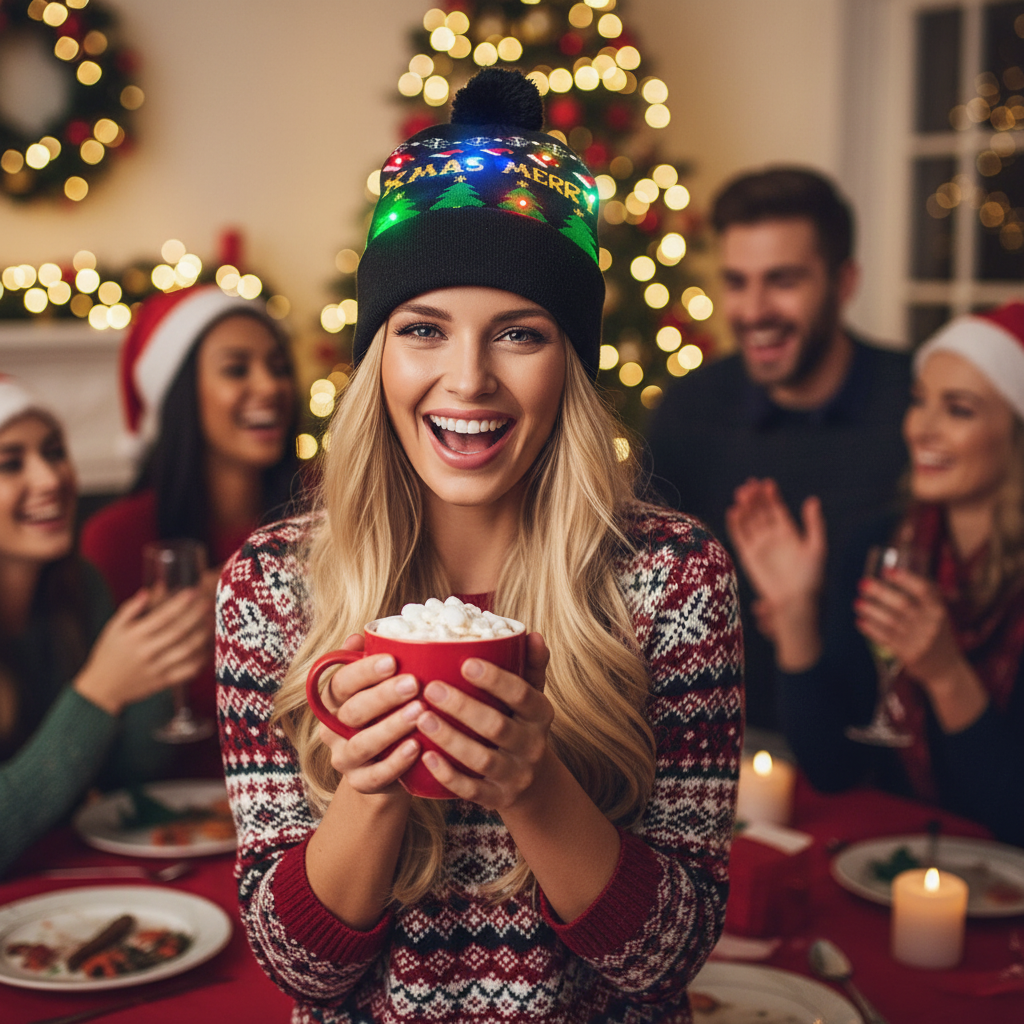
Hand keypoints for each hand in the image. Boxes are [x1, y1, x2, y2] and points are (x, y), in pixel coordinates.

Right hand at [73, 586, 213, 715]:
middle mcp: (146, 652)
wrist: (102, 688)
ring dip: (202, 636)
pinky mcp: (163, 682)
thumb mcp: (113, 628)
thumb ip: (131, 608)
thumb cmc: (108, 653)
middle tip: (209, 604)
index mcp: (134, 636)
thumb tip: (151, 589)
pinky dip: (200, 660)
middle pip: (178, 632)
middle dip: (196, 616)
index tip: (193, 592)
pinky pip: (187, 671)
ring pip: (186, 651)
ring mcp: (156, 668)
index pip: (162, 617)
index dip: (179, 603)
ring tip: (212, 623)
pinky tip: (207, 648)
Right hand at [315, 633, 421, 796]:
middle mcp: (333, 728)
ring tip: (419, 713)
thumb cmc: (385, 712)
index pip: (342, 681)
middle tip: (413, 684)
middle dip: (383, 696)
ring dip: (391, 727)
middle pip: (353, 711)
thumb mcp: (378, 684)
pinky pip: (374, 775)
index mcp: (335, 698)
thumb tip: (360, 635)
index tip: (393, 660)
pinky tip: (417, 748)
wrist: (386, 766)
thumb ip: (369, 660)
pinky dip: (395, 762)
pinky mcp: (360, 782)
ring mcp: (344, 757)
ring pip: (362, 744)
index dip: (365, 671)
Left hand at [415, 632, 554, 811]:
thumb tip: (532, 634)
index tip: (466, 662)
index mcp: (540, 714)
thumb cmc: (520, 724)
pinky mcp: (497, 798)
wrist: (531, 782)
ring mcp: (515, 775)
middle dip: (464, 708)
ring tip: (422, 717)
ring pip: (482, 760)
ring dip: (451, 739)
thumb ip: (530, 665)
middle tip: (431, 688)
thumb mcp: (531, 695)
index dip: (496, 679)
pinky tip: (426, 757)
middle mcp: (532, 746)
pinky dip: (448, 775)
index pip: (522, 694)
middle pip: (498, 727)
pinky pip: (472, 790)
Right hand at [726, 478, 825, 608]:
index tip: (767, 484)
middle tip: (750, 485)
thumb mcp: (817, 548)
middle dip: (755, 498)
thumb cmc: (810, 577)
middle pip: (760, 511)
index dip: (771, 495)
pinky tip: (733, 511)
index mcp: (788, 532)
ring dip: (744, 507)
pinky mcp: (748, 555)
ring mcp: (759, 545)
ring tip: (741, 494)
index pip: (776, 508)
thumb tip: (812, 499)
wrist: (794, 600)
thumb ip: (814, 524)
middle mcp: (772, 536)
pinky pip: (739, 536)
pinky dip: (735, 524)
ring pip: (748, 521)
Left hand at [854, 567, 963, 684]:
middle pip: (903, 604)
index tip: (887, 571)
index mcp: (939, 610)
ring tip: (858, 603)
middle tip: (863, 583)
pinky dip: (871, 629)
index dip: (905, 579)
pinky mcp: (909, 654)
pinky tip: (860, 621)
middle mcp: (931, 624)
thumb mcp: (937, 614)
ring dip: (871, 611)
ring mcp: (920, 640)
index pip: (924, 590)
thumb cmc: (936, 633)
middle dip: (880, 592)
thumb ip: (922, 596)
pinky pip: (886, 638)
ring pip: (890, 622)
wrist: (946, 668)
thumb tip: (892, 572)